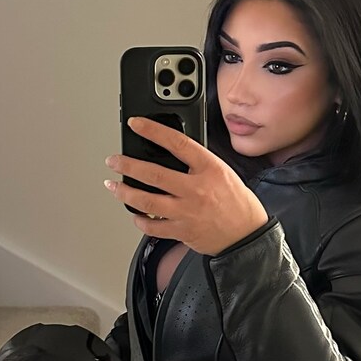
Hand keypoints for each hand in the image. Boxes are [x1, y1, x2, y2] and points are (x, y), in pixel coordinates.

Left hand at [104, 116, 268, 255]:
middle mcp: (196, 189)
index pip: (177, 143)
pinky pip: (152, 226)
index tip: (137, 125)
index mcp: (208, 169)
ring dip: (125, 192)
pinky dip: (139, 220)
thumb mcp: (223, 173)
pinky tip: (134, 214)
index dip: (153, 131)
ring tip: (114, 186)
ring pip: (146, 201)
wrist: (247, 236)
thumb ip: (198, 163)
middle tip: (113, 161)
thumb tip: (171, 155)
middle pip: (153, 174)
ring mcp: (187, 212)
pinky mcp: (182, 231)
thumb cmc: (238, 204)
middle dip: (127, 165)